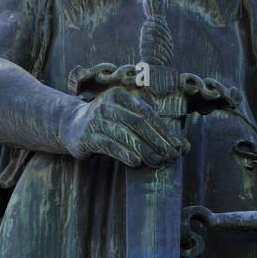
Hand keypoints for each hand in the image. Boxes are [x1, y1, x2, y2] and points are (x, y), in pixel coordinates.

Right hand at [61, 86, 186, 168]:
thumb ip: (151, 129)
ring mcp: (95, 119)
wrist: (72, 126)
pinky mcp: (87, 136)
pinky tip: (137, 163)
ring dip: (145, 150)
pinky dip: (124, 154)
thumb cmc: (108, 124)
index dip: (164, 130)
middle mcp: (106, 103)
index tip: (178, 146)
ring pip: (125, 135)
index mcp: (120, 95)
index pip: (147, 113)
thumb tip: (184, 147)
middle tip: (172, 156)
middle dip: (158, 141)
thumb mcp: (126, 119)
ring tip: (158, 162)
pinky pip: (109, 145)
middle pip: (137, 123)